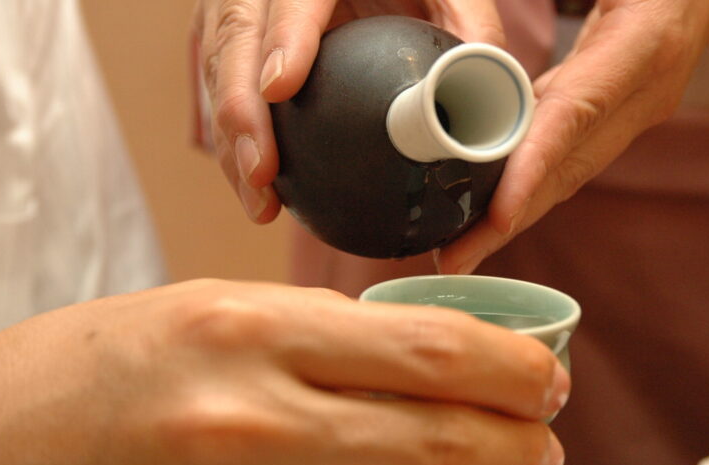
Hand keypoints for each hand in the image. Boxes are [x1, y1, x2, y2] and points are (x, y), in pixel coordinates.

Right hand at [0, 279, 567, 464]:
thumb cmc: (98, 366)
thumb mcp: (210, 308)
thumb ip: (322, 332)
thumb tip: (431, 353)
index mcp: (251, 327)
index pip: (427, 351)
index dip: (510, 366)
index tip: (545, 369)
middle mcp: (255, 418)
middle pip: (439, 438)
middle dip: (522, 438)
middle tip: (551, 428)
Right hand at [193, 0, 504, 222]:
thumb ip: (472, 29)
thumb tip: (490, 90)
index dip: (283, 39)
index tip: (281, 90)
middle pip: (236, 36)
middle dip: (240, 110)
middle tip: (262, 174)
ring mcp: (244, 7)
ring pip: (218, 66)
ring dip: (230, 139)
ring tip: (260, 201)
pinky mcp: (235, 36)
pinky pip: (220, 83)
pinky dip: (233, 138)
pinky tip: (259, 187)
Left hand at [435, 0, 708, 273]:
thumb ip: (597, 5)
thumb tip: (504, 51)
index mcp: (644, 45)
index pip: (576, 117)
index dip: (534, 170)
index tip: (497, 219)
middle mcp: (644, 91)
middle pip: (568, 168)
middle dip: (510, 220)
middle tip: (453, 260)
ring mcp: (638, 110)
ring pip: (568, 173)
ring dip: (515, 216)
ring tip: (461, 251)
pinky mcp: (622, 115)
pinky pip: (569, 156)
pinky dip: (529, 186)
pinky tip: (491, 210)